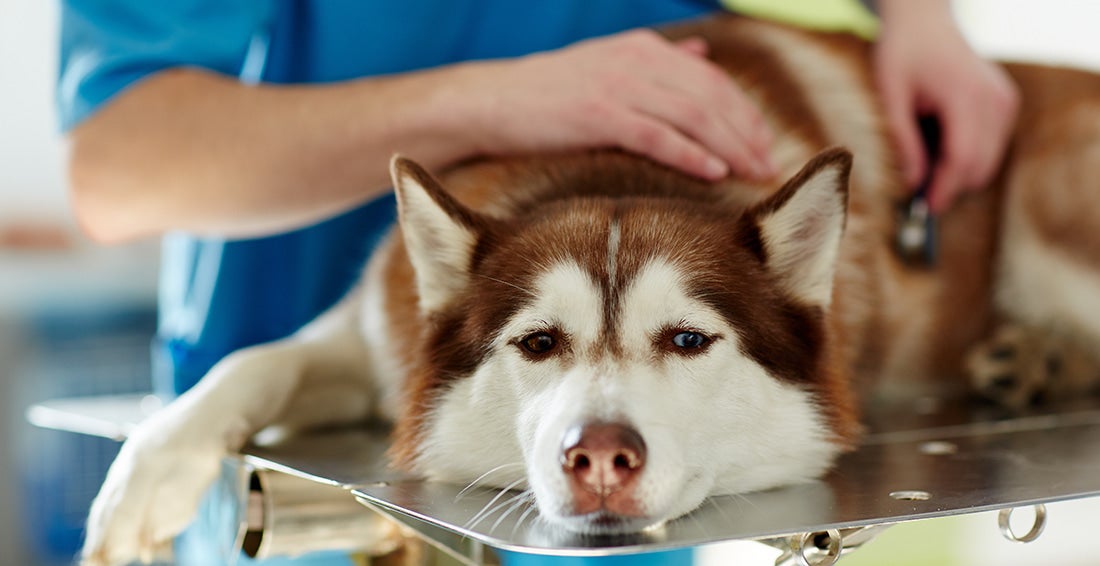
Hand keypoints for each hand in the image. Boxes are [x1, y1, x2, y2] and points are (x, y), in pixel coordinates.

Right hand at [453, 29, 776, 180]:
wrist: (493, 102)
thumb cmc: (550, 94)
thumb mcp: (609, 64)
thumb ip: (659, 61)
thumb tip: (702, 53)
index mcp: (644, 48)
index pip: (711, 79)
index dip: (744, 112)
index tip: (765, 144)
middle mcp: (638, 61)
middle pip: (711, 96)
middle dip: (746, 132)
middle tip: (768, 168)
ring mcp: (618, 85)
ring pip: (692, 115)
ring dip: (730, 146)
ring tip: (753, 173)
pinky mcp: (598, 114)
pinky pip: (657, 135)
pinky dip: (690, 153)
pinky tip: (714, 173)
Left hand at [874, 2, 1018, 211]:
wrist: (925, 24)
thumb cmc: (901, 55)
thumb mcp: (888, 96)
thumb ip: (900, 140)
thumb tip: (911, 184)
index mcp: (964, 94)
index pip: (962, 157)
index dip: (945, 188)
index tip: (925, 209)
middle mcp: (993, 98)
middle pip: (979, 164)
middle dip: (950, 185)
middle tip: (916, 194)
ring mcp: (1004, 101)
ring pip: (988, 160)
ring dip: (958, 171)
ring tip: (923, 156)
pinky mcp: (1005, 103)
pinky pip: (991, 146)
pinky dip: (967, 155)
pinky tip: (940, 140)